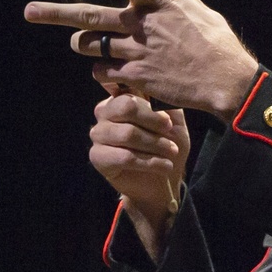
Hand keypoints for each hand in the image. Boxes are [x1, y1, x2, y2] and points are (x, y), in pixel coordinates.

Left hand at [24, 0, 258, 121]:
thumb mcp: (205, 15)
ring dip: (81, 45)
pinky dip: (102, 71)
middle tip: (29, 11)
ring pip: (90, 46)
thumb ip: (186, 1)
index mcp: (158, 2)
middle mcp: (141, 24)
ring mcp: (136, 51)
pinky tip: (110, 72)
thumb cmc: (219, 46)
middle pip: (89, 17)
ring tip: (81, 44)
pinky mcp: (136, 77)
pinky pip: (103, 73)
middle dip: (54, 14)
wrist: (225, 81)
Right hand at [90, 94, 189, 258]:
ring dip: (154, 144)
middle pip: (125, 107)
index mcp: (121, 98)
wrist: (164, 181)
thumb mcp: (175, 123)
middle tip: (171, 134)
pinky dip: (148, 162)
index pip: (131, 92)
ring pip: (126, 133)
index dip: (152, 107)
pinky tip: (164, 166)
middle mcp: (104, 113)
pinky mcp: (97, 157)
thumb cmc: (168, 146)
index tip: (169, 122)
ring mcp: (98, 134)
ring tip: (171, 152)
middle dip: (153, 121)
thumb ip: (166, 104)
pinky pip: (123, 157)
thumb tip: (158, 89)